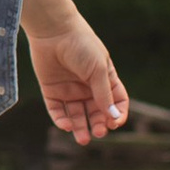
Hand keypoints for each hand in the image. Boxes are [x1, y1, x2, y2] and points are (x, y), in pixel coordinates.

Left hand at [30, 20, 127, 144]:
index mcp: (105, 79)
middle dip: (99, 125)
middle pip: (96, 113)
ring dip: (80, 128)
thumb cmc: (81, 45)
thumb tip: (113, 117)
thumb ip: (104, 94)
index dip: (117, 115)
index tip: (115, 123)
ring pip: (77, 116)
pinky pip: (57, 111)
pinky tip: (66, 126)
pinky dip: (61, 120)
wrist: (53, 30)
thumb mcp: (98, 69)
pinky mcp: (51, 91)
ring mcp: (69, 90)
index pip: (116, 103)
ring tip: (83, 139)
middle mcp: (88, 87)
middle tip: (98, 133)